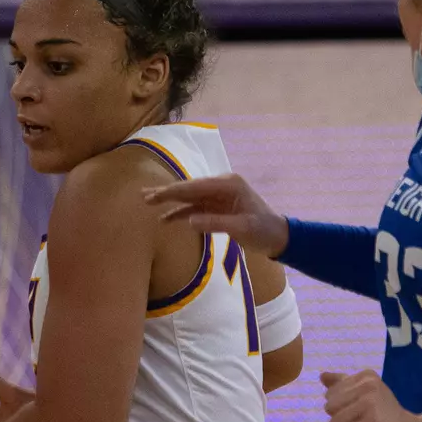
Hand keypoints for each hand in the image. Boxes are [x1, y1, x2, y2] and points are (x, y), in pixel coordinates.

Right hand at [143, 173, 288, 257]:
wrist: (277, 237)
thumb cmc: (264, 230)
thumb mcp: (242, 228)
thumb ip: (216, 223)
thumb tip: (189, 220)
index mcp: (229, 184)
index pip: (196, 187)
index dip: (174, 191)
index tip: (156, 195)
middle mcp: (221, 186)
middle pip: (189, 188)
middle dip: (166, 192)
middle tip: (143, 195)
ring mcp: (218, 196)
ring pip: (189, 198)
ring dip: (170, 201)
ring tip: (148, 202)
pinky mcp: (217, 208)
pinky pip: (195, 208)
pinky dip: (181, 213)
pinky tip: (166, 219)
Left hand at [321, 370, 421, 421]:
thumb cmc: (386, 416)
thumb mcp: (365, 395)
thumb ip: (343, 385)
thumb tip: (322, 376)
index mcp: (366, 376)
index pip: (330, 394)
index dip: (343, 408)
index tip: (364, 409)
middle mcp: (368, 385)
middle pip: (330, 408)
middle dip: (343, 420)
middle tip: (366, 420)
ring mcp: (371, 404)